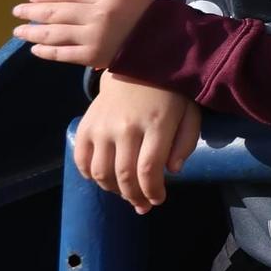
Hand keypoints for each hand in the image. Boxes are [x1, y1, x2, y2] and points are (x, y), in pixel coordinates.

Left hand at [15, 0, 154, 67]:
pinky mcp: (93, 57)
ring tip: (19, 31)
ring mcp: (94, 36)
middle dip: (32, 12)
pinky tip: (36, 49)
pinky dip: (46, 51)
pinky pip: (63, 54)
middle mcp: (97, 14)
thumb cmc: (147, 16)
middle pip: (56, 12)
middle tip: (17, 11)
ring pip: (53, 33)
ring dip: (33, 32)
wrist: (168, 43)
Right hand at [73, 75, 200, 213]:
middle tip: (142, 204)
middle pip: (124, 175)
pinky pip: (82, 160)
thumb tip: (173, 171)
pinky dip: (90, 176)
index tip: (158, 200)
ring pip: (101, 172)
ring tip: (125, 193)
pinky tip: (104, 179)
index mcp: (156, 124)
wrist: (137, 65)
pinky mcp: (86, 125)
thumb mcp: (189, 114)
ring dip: (113, 190)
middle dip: (135, 196)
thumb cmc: (169, 93)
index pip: (149, 169)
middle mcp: (126, 127)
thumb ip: (185, 143)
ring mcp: (102, 126)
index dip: (152, 191)